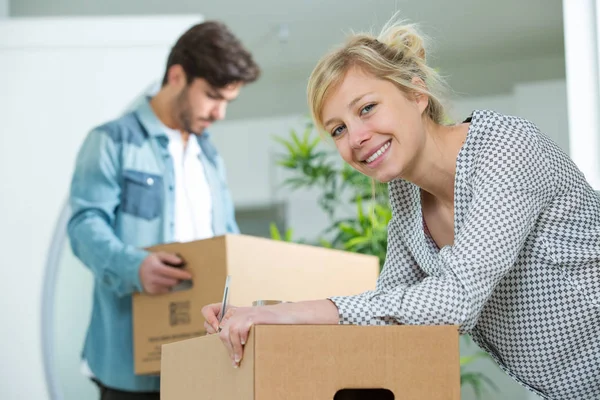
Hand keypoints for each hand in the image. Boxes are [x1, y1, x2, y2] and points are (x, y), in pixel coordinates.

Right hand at [138, 252, 192, 294]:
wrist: (136, 270)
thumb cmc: (151, 261)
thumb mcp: (159, 255)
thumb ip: (170, 257)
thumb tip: (180, 261)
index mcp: (155, 268)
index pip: (172, 273)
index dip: (182, 274)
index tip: (189, 275)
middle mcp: (152, 278)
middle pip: (173, 281)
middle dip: (179, 278)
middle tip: (183, 275)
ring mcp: (151, 286)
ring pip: (170, 287)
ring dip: (174, 282)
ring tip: (173, 277)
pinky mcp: (151, 292)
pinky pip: (165, 291)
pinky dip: (168, 286)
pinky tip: (165, 281)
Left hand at [201, 300, 339, 367]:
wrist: (288, 316)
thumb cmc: (270, 323)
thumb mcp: (250, 324)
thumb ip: (236, 329)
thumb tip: (222, 341)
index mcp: (234, 310)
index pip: (208, 310)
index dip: (208, 321)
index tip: (214, 334)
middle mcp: (238, 310)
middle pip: (219, 328)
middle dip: (224, 346)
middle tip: (233, 358)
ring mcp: (245, 313)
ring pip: (227, 332)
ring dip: (232, 349)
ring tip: (238, 359)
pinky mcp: (252, 317)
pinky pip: (238, 331)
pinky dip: (239, 343)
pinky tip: (244, 349)